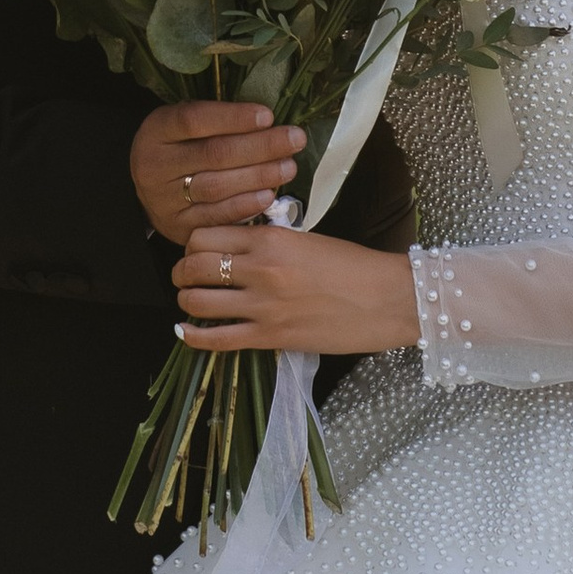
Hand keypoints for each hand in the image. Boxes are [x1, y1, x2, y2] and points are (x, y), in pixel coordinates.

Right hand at [131, 98, 304, 246]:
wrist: (152, 189)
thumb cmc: (180, 147)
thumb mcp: (185, 125)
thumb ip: (216, 121)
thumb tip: (268, 119)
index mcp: (156, 131)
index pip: (193, 120)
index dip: (232, 118)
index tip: (268, 115)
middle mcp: (153, 165)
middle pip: (212, 154)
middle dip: (259, 146)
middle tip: (295, 139)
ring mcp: (163, 200)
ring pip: (216, 187)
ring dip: (258, 177)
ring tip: (289, 167)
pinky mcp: (177, 227)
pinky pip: (215, 218)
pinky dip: (245, 206)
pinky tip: (269, 195)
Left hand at [173, 218, 415, 359]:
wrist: (390, 299)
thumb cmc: (355, 267)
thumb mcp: (306, 240)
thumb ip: (269, 242)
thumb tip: (238, 247)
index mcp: (270, 238)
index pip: (205, 234)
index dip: (193, 244)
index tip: (198, 251)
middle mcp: (260, 268)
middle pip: (193, 265)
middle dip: (182, 271)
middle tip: (187, 276)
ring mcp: (263, 305)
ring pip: (197, 300)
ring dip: (187, 300)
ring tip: (191, 301)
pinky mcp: (271, 338)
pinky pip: (217, 339)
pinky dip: (193, 336)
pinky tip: (185, 333)